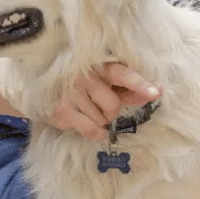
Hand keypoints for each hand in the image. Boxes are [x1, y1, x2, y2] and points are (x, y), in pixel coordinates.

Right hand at [46, 62, 161, 140]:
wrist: (42, 90)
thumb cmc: (80, 87)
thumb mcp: (103, 83)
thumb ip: (128, 88)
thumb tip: (157, 91)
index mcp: (98, 66)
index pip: (122, 74)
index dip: (139, 83)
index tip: (155, 92)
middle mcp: (84, 77)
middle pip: (114, 106)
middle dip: (109, 112)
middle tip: (96, 105)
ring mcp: (71, 94)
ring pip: (103, 120)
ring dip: (97, 120)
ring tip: (82, 110)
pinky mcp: (62, 111)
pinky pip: (92, 130)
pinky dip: (94, 132)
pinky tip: (82, 122)